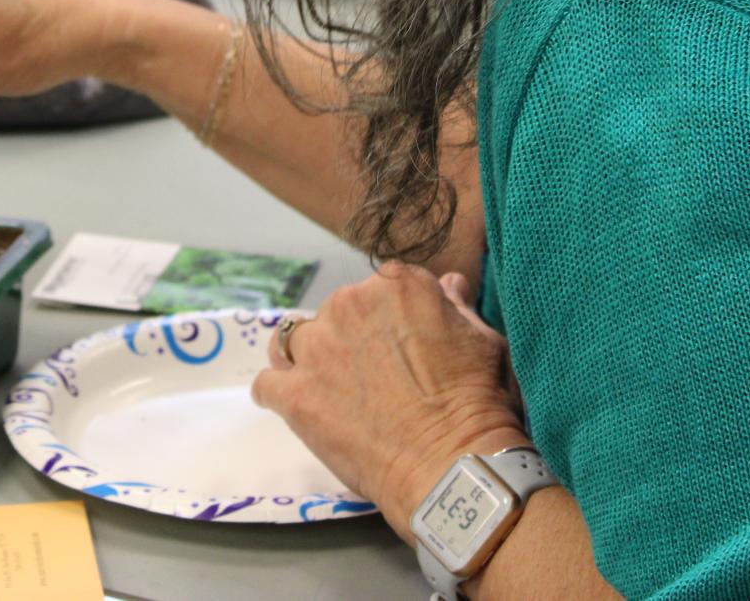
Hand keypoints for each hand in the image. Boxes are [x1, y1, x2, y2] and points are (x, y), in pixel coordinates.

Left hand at [252, 263, 527, 540]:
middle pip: (334, 313)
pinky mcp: (294, 393)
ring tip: (327, 390)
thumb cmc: (476, 404)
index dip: (385, 319)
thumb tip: (449, 283)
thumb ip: (456, 307)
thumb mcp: (482, 342)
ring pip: (292, 341)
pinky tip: (298, 410)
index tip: (397, 346)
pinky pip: (267, 384)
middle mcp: (349, 304)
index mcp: (396, 286)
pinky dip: (279, 395)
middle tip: (371, 380)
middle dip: (348, 340)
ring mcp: (316, 348)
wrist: (451, 467)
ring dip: (306, 360)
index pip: (379, 289)